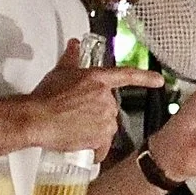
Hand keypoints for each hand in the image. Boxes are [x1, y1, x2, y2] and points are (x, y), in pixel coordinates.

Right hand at [23, 39, 161, 155]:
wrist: (37, 119)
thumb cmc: (46, 97)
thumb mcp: (60, 72)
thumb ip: (71, 57)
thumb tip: (74, 45)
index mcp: (98, 80)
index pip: (127, 76)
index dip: (145, 78)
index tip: (159, 81)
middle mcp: (105, 98)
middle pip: (110, 106)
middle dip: (96, 111)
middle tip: (76, 113)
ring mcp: (105, 118)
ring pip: (106, 125)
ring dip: (94, 128)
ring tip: (74, 126)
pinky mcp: (100, 137)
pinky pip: (103, 145)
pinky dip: (95, 148)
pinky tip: (84, 146)